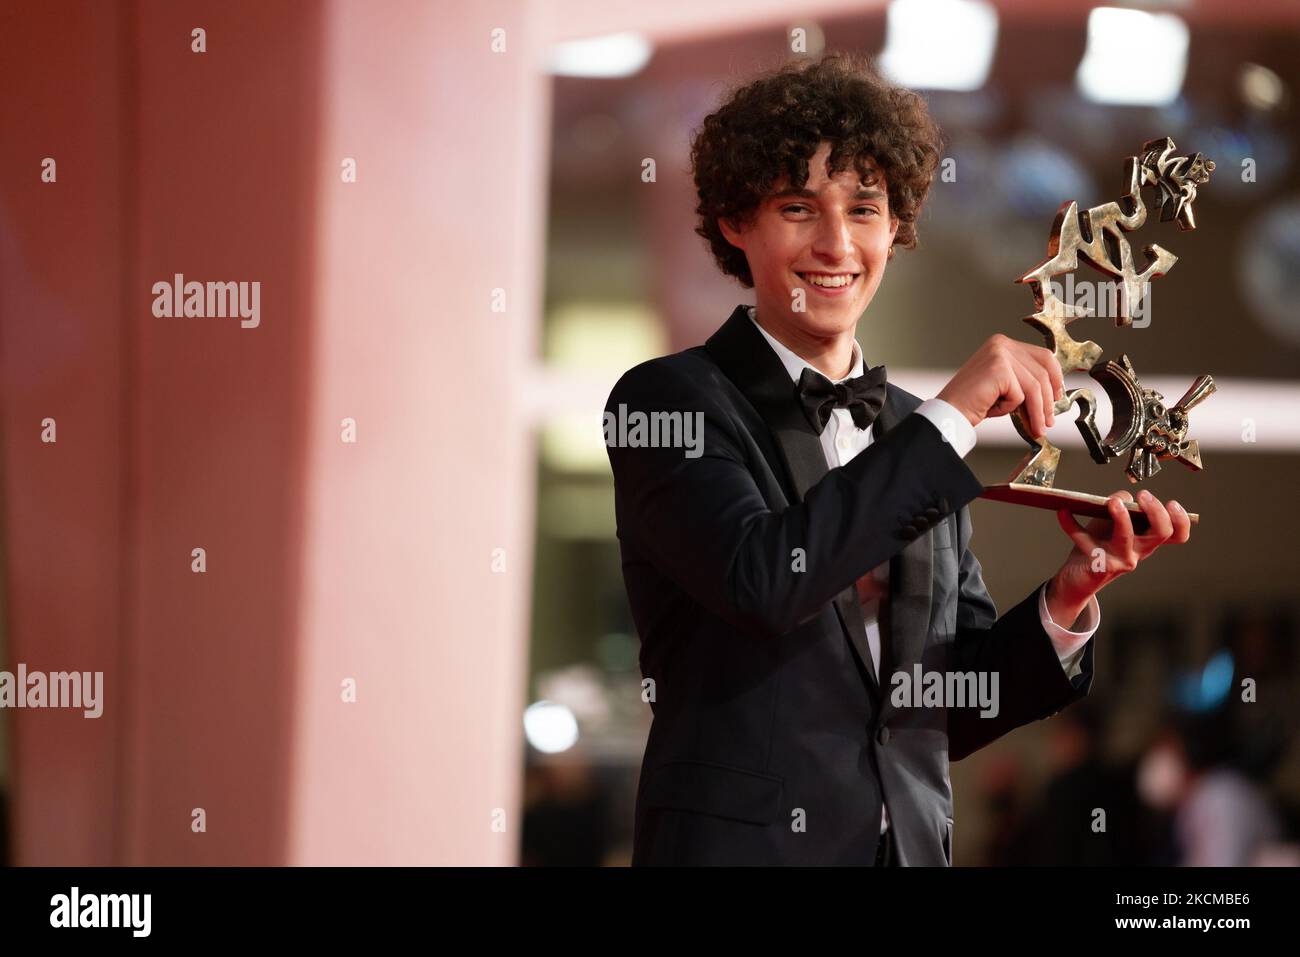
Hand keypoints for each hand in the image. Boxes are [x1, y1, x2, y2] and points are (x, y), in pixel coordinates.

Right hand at [936, 334, 1063, 438]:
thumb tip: (1054, 394)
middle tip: (1048, 421)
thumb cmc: (973, 402)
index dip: (1055, 378)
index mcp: (1002, 344)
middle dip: (1048, 400)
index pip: (1043, 356)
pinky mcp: (999, 369)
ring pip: (1035, 386)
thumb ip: (1025, 381)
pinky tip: (996, 409)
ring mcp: (1000, 354)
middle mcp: (1002, 344)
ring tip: (1037, 428)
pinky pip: (1020, 394)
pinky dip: (1010, 408)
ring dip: (1037, 411)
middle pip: (1043, 371)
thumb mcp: (1005, 386)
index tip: (1057, 398)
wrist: (949, 411)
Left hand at [1046, 489, 1191, 623]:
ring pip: (1127, 538)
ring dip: (1121, 517)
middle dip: (1155, 511)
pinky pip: (1085, 541)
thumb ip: (1122, 505)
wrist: (1078, 576)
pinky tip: (1063, 512)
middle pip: (1161, 533)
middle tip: (1144, 496)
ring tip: (1112, 502)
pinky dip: (1072, 525)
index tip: (1172, 503)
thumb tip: (1122, 497)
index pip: (1176, 535)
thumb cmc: (1099, 546)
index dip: (1180, 520)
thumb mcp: (1111, 522)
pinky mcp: (1099, 564)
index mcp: (1146, 540)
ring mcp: (1120, 560)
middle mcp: (1138, 551)